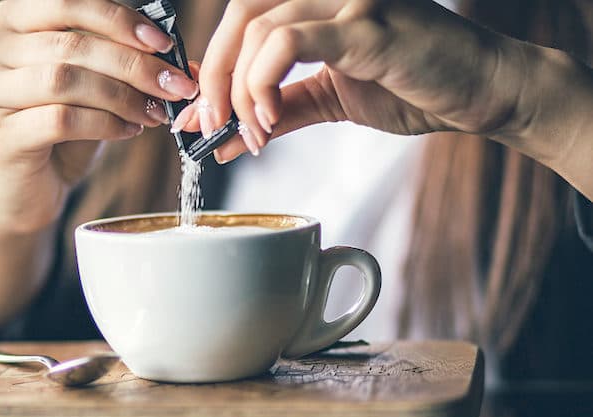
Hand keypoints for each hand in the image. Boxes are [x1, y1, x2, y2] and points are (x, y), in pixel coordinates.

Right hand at [0, 0, 198, 233]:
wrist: (20, 190)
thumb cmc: (55, 132)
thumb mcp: (89, 87)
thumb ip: (121, 63)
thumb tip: (183, 62)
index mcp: (9, 21)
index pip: (68, 3)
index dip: (119, 20)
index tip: (163, 44)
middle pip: (72, 45)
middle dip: (134, 65)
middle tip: (175, 86)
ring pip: (66, 79)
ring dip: (122, 95)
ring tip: (155, 113)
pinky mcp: (0, 137)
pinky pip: (62, 120)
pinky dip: (105, 123)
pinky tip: (129, 130)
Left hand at [191, 0, 526, 161]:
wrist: (480, 91)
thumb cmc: (411, 86)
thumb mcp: (327, 100)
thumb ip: (275, 113)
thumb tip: (221, 139)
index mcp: (313, 1)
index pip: (240, 17)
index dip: (209, 63)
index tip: (200, 112)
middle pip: (238, 15)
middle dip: (213, 77)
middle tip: (211, 125)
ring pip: (258, 29)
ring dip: (241, 91)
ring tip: (253, 133)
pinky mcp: (367, 24)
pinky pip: (290, 42)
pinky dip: (264, 84)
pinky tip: (269, 121)